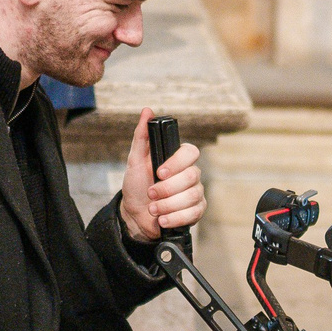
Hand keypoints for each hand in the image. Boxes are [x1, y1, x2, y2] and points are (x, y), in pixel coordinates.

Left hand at [121, 108, 203, 243]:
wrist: (134, 214)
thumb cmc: (136, 185)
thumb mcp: (135, 160)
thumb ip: (142, 136)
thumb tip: (147, 111)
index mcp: (179, 159)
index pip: (191, 153)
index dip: (176, 163)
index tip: (159, 172)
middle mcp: (190, 174)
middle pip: (191, 177)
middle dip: (167, 189)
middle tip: (151, 194)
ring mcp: (195, 193)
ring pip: (192, 196)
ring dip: (168, 205)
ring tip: (153, 209)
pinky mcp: (196, 211)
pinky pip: (194, 213)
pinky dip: (175, 218)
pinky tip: (163, 220)